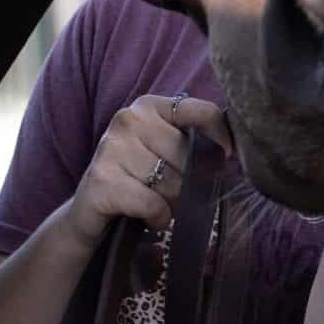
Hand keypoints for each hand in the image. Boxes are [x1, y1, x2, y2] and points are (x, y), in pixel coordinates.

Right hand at [62, 92, 229, 242]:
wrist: (90, 210)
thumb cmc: (137, 179)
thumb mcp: (164, 151)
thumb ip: (193, 142)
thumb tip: (233, 152)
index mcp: (149, 106)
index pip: (202, 112)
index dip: (221, 139)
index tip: (224, 159)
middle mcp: (128, 120)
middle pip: (190, 155)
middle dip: (191, 184)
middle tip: (176, 193)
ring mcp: (112, 148)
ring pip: (173, 183)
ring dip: (174, 204)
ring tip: (157, 203)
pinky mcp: (102, 180)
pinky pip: (153, 204)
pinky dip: (158, 218)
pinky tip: (148, 217)